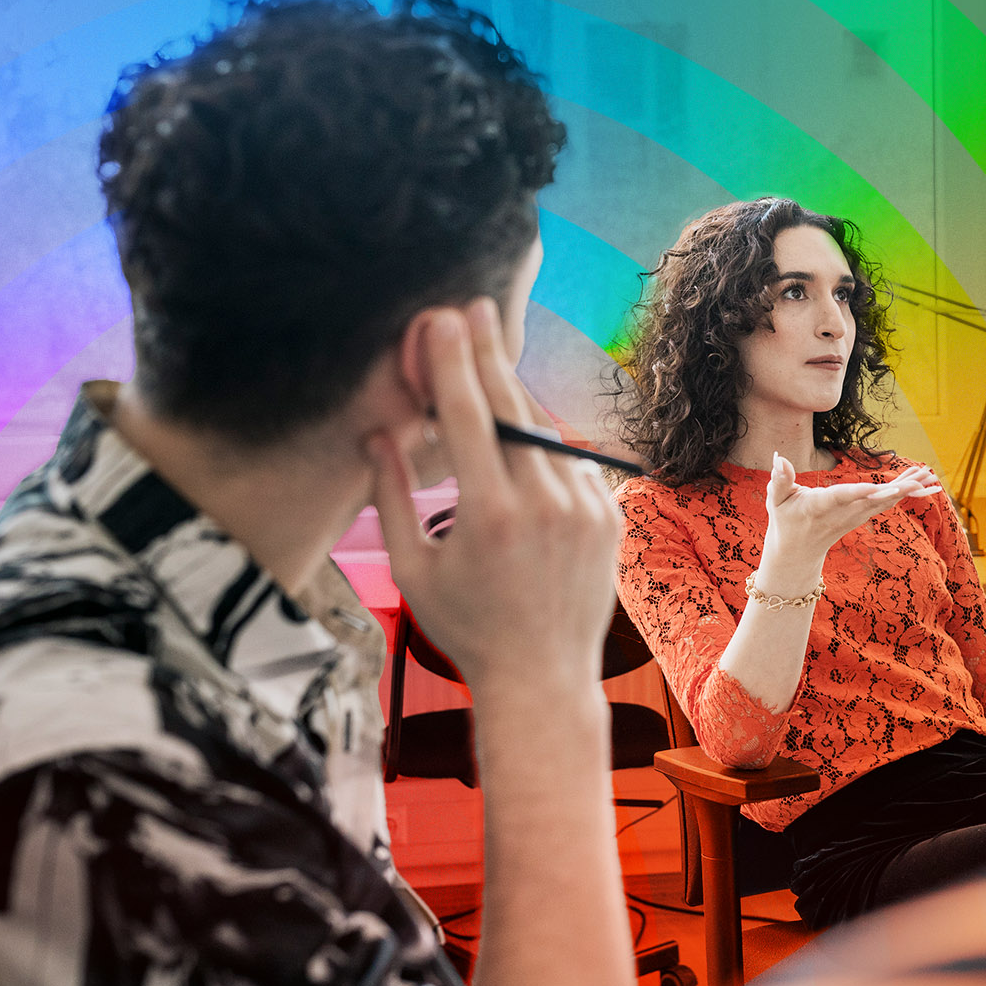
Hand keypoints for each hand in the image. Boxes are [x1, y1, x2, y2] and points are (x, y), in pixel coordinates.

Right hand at [370, 305, 619, 716]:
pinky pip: (571, 464)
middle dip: (489, 353)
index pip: (468, 415)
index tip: (443, 318)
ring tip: (492, 370)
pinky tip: (524, 450)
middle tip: (475, 308)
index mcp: (488, 513)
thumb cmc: (467, 627)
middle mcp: (543, 503)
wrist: (542, 677)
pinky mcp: (608, 516)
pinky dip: (545, 451)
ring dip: (516, 400)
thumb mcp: (413, 569)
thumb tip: (377, 434)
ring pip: (545, 432)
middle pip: (512, 407)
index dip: (452, 360)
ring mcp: (583, 508)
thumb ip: (391, 497)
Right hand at [756, 454, 942, 588]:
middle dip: (897, 490)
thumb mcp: (776, 501)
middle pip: (873, 500)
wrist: (796, 553)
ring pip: (885, 502)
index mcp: (819, 508)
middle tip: (920, 479)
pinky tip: (924, 483)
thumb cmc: (785, 521)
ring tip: (930, 476)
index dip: (856, 493)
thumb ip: (779, 479)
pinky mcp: (862, 516)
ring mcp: (855, 517)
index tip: (874, 488)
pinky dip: (906, 493)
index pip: (839, 498)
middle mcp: (842, 514)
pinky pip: (887, 504)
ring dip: (908, 490)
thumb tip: (778, 457)